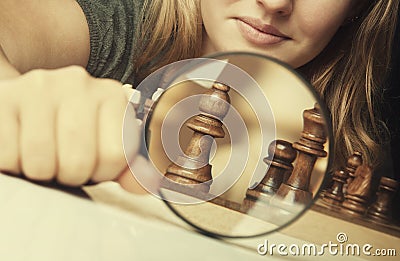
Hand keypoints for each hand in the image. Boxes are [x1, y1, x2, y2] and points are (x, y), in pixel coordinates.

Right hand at [0, 66, 139, 185]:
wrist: (26, 105)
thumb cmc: (68, 131)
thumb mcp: (104, 147)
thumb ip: (129, 167)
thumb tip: (147, 183)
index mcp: (110, 94)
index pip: (117, 155)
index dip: (103, 172)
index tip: (94, 164)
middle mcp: (78, 83)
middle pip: (79, 162)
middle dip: (71, 175)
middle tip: (64, 162)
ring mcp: (39, 86)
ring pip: (41, 163)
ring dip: (40, 172)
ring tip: (43, 155)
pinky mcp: (4, 98)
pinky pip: (8, 157)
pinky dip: (13, 164)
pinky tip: (20, 146)